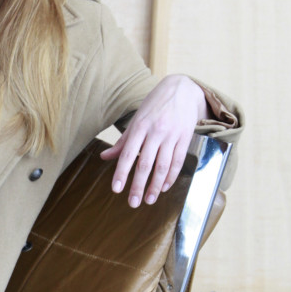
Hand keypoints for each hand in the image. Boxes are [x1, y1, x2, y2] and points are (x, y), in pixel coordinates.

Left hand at [100, 74, 206, 206]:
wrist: (182, 88)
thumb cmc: (155, 106)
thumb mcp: (136, 119)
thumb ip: (122, 141)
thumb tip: (104, 156)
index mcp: (139, 126)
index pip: (128, 154)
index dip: (122, 173)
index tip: (116, 189)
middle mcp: (156, 131)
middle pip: (146, 163)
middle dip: (138, 185)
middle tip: (133, 203)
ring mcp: (172, 135)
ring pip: (163, 165)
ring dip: (155, 185)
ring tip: (148, 200)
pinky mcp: (185, 137)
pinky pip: (178, 161)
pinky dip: (171, 176)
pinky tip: (164, 187)